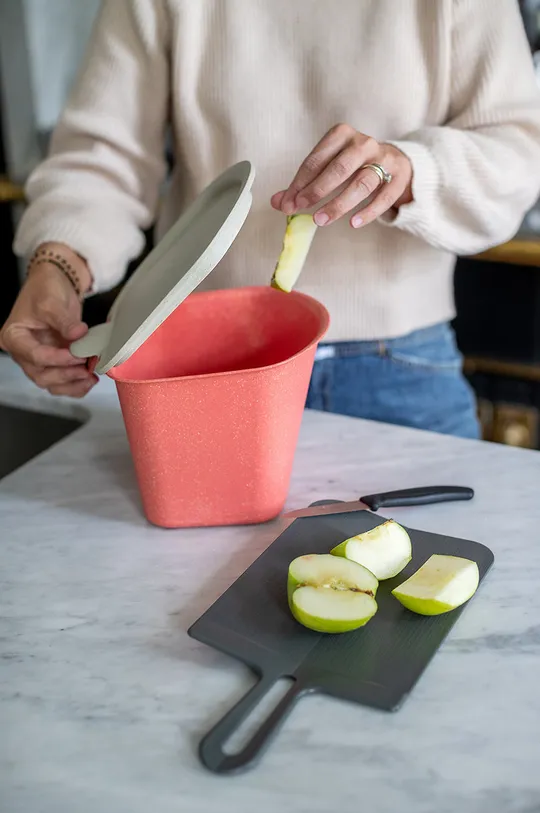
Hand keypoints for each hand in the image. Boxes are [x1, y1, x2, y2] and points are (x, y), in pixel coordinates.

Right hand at [0, 263, 96, 397]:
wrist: (55, 284)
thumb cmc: (46, 289)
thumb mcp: (52, 301)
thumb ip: (65, 320)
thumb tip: (78, 334)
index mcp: (14, 337)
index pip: (35, 356)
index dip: (58, 359)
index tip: (78, 355)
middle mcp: (23, 352)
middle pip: (41, 375)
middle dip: (66, 374)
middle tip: (87, 366)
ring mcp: (38, 359)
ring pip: (51, 383)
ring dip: (72, 383)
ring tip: (91, 376)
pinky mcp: (53, 362)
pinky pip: (61, 382)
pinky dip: (76, 385)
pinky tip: (90, 380)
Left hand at [271, 123, 412, 227]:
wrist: (394, 162)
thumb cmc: (353, 166)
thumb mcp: (328, 167)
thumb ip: (303, 184)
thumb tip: (277, 202)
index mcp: (342, 135)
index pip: (316, 160)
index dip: (300, 183)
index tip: (288, 203)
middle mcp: (364, 143)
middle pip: (339, 168)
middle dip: (317, 190)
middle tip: (301, 208)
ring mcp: (384, 159)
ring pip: (361, 183)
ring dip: (339, 204)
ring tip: (321, 220)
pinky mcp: (398, 178)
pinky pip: (383, 197)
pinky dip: (368, 212)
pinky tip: (352, 223)